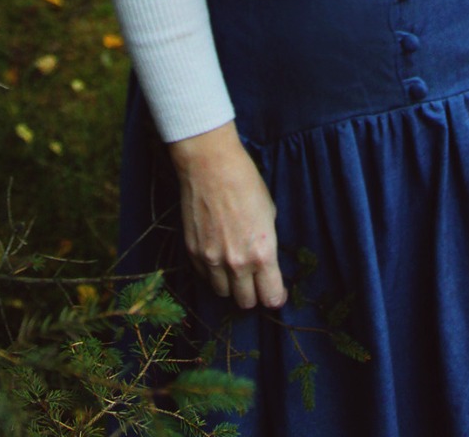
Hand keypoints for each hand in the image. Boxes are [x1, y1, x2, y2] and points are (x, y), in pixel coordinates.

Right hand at [168, 121, 287, 310]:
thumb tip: (265, 260)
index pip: (270, 297)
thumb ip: (267, 243)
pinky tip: (217, 255)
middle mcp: (237, 264)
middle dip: (254, 294)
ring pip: (223, 294)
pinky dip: (212, 272)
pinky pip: (205, 277)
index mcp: (262, 253)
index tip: (275, 291)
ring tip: (234, 268)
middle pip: (246, 302)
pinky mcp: (193, 253)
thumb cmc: (246, 183)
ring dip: (231, 286)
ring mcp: (212, 260)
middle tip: (255, 281)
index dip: (275, 297)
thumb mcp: (269, 213)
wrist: (211, 165)